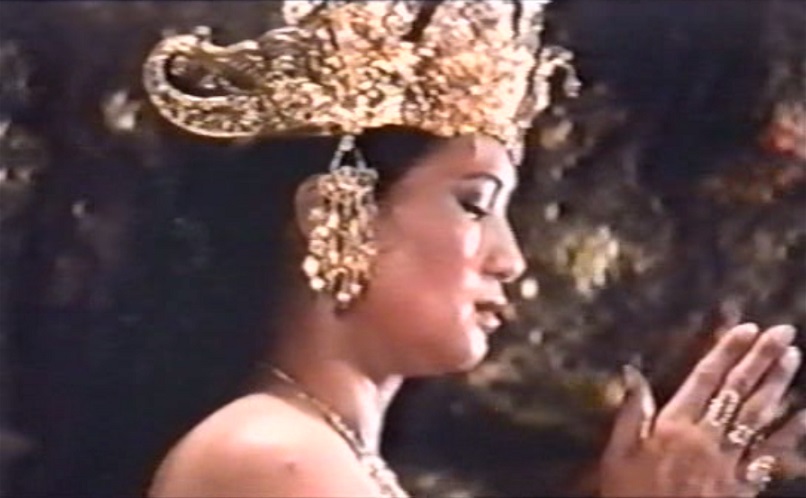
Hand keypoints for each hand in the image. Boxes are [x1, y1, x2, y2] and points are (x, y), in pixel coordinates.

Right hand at [600, 323, 804, 497]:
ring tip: (792, 357)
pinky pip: (769, 455)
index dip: (726, 351)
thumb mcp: (617, 453)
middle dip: (760, 358)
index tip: (745, 328)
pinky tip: (802, 414)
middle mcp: (706, 437)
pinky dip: (788, 434)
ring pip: (758, 415)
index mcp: (674, 425)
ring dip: (777, 384)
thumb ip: (629, 411)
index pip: (705, 379)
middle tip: (782, 332)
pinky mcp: (742, 483)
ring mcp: (728, 460)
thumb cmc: (631, 494)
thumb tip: (631, 372)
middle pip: (737, 391)